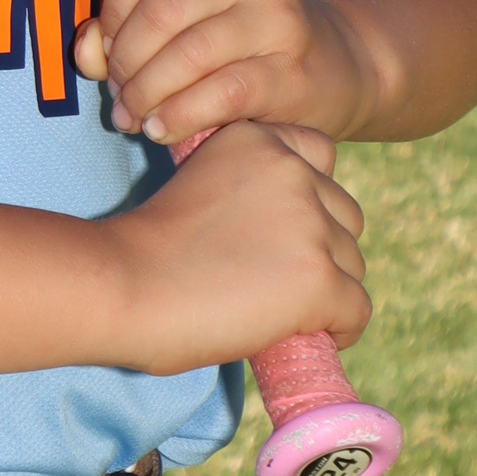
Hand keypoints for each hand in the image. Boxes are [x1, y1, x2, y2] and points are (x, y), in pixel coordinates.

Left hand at [73, 0, 375, 146]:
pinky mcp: (290, 69)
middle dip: (124, 62)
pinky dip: (177, 116)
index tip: (107, 51)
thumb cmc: (235, 37)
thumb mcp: (184, 11)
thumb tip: (87, 52)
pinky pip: (217, 94)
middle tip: (119, 95)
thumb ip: (123, 23)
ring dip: (145, 95)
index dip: (109, 12)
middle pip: (158, 12)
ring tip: (134, 117)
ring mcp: (277, 15)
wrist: (332, 65)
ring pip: (184, 55)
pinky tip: (162, 128)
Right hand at [106, 120, 370, 375]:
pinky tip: (305, 335)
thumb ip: (248, 192)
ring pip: (352, 265)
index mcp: (257, 139)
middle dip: (322, 247)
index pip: (320, 155)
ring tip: (280, 312)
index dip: (309, 197)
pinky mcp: (318, 278)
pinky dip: (339, 329)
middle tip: (277, 279)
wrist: (120, 284)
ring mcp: (309, 225)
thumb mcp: (199, 185)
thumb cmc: (143, 249)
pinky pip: (357, 310)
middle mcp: (291, 171)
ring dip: (327, 289)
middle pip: (344, 216)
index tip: (281, 231)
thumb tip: (286, 238)